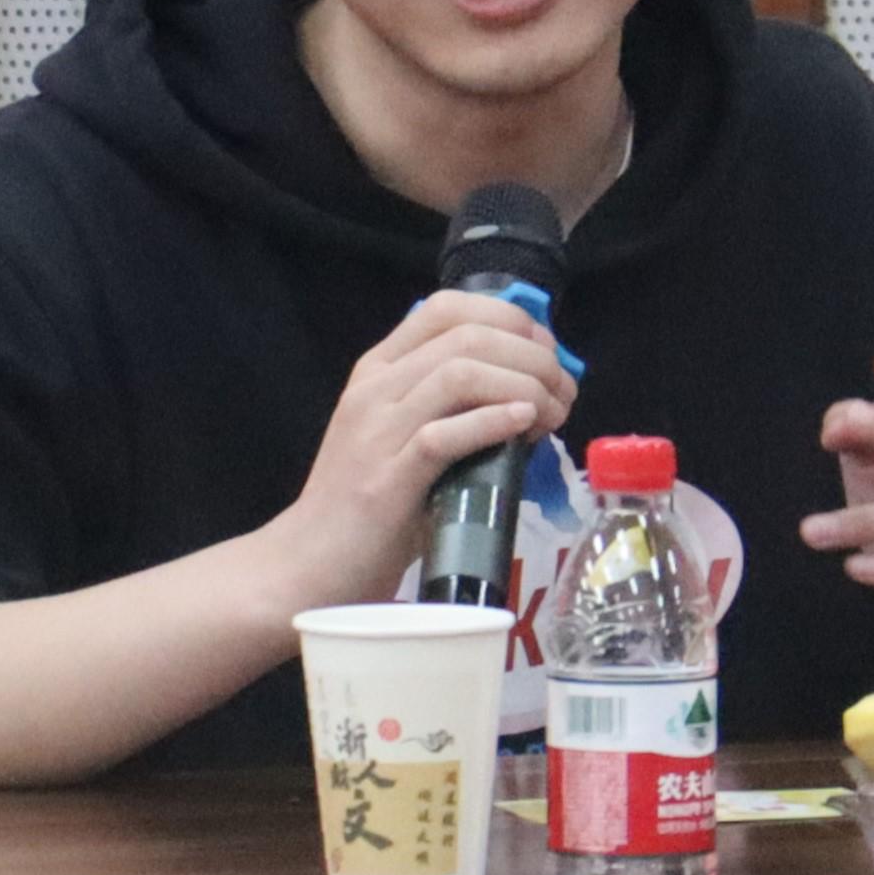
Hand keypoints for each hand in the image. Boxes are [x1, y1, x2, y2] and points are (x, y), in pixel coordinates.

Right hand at [269, 291, 577, 610]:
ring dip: (524, 385)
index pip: (446, 308)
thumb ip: (451, 410)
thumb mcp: (403, 439)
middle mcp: (375, 388)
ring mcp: (377, 431)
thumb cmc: (368, 508)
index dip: (507, 317)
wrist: (309, 565)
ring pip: (461, 373)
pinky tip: (525, 426)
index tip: (544, 349)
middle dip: (531, 355)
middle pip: (467, 336)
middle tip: (564, 389)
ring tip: (553, 413)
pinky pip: (446, 434)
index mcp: (378, 370)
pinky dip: (494, 422)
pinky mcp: (387, 479)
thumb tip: (530, 400)